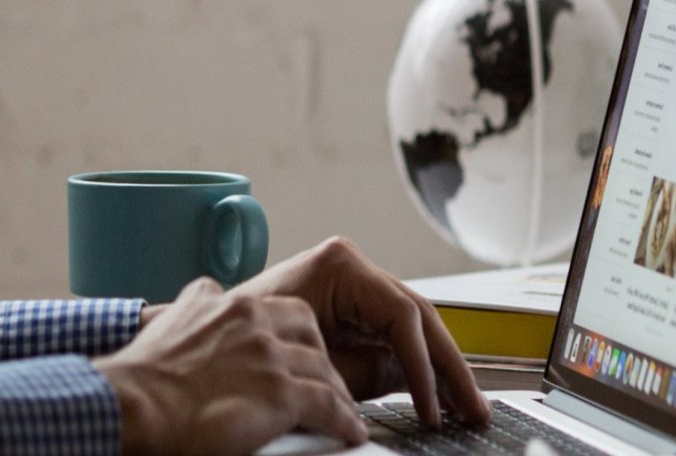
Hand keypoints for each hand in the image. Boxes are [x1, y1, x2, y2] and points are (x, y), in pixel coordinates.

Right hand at [92, 277, 367, 454]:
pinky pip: (328, 406)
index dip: (299, 334)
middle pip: (312, 333)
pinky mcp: (279, 394)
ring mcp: (269, 357)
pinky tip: (350, 431)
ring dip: (338, 393)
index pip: (286, 310)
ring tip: (344, 410)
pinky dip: (344, 419)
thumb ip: (197, 305)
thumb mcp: (172, 319)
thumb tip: (204, 297)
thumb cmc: (143, 375)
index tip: (304, 351)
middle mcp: (256, 323)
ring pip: (324, 370)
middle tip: (327, 379)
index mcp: (232, 305)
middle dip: (322, 356)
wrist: (132, 404)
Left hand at [231, 237, 490, 429]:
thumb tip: (418, 386)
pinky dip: (413, 366)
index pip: (402, 317)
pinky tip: (436, 397)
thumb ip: (371, 375)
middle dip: (449, 367)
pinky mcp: (349, 307)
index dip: (426, 367)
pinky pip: (391, 335)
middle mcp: (350, 267)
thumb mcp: (318, 368)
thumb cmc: (248, 351)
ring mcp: (352, 285)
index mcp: (340, 266)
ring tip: (466, 407)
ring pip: (412, 327)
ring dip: (440, 369)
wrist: (200, 352)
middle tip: (475, 407)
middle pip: (417, 318)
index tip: (434, 407)